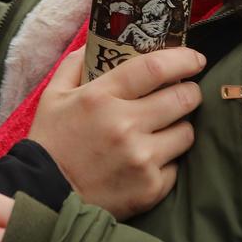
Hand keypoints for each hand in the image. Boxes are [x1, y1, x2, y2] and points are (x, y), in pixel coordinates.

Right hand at [27, 46, 203, 218]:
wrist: (45, 198)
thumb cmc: (51, 143)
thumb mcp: (53, 96)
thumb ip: (75, 64)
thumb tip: (96, 42)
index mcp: (101, 97)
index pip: (155, 68)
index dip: (183, 59)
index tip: (196, 58)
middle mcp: (125, 126)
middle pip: (183, 98)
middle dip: (189, 92)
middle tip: (184, 93)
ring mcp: (140, 159)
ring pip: (187, 132)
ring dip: (179, 127)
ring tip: (163, 129)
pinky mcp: (150, 187)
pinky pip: (177, 165)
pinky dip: (167, 160)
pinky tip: (149, 159)